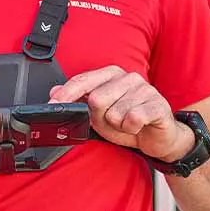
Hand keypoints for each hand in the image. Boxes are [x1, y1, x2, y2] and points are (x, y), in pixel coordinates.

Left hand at [48, 65, 193, 159]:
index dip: (65, 95)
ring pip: (114, 114)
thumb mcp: (98, 114)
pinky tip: (138, 126)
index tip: (51, 105)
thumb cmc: (128, 121)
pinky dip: (131, 129)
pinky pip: (133, 119)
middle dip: (100, 119)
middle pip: (97, 99)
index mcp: (111, 74)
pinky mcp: (157, 104)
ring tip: (127, 125)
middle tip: (112, 123)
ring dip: (117, 127)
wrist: (158, 136)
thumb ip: (78, 102)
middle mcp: (128, 77)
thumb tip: (54, 91)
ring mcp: (144, 89)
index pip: (82, 80)